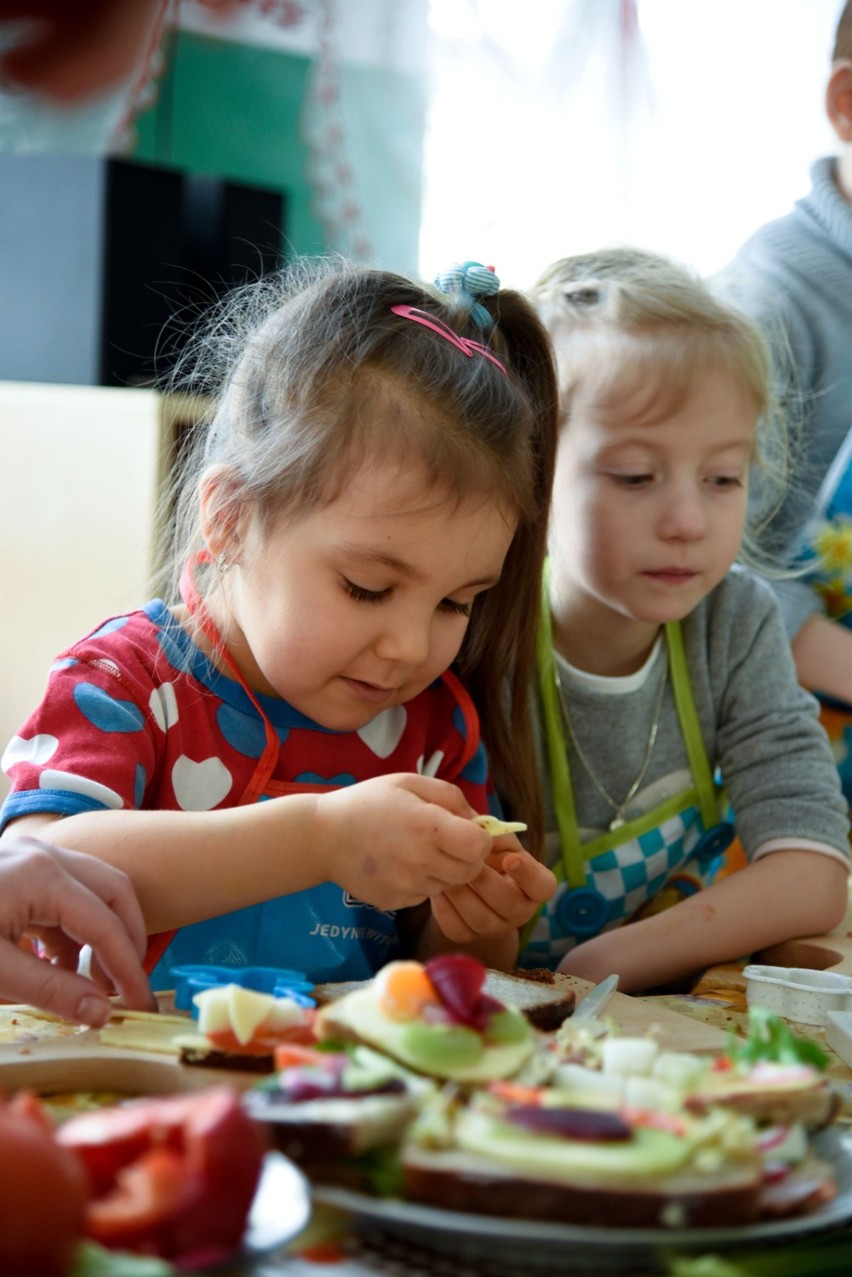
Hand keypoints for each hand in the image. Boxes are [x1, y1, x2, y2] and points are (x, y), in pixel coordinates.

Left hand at [0, 834, 155, 1024]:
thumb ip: (50, 991)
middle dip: (128, 939)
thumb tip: (102, 1014)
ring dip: (103, 931)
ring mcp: (31, 855)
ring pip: (92, 886)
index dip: (128, 969)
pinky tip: (60, 963)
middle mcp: (45, 855)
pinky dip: (73, 926)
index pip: (104, 925)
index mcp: (41, 877)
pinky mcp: (18, 866)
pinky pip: (64, 891)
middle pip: (113, 890)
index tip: (142, 1007)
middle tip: (129, 985)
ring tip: (97, 981)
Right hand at [312, 774, 493, 910]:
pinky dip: (423, 881)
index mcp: (427, 827)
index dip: (480, 838)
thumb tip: (480, 821)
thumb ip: (451, 798)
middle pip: (470, 870)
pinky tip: (401, 863)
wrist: (322, 836)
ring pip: (449, 884)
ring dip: (445, 869)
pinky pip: (425, 895)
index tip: (467, 830)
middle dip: (468, 856)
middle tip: (447, 840)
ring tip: (418, 849)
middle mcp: (420, 861)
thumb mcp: (410, 783)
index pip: (480, 847)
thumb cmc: (368, 802)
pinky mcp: (395, 902)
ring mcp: (406, 886)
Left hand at [430, 840, 557, 944]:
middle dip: (485, 881)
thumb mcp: (498, 842)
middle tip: (466, 862)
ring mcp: (496, 928)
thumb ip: (493, 833)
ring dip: (460, 892)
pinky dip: (444, 907)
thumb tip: (476, 825)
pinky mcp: (469, 936)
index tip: (511, 859)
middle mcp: (521, 912)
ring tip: (445, 871)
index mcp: (535, 886)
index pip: (543, 886)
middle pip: (508, 903)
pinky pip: (456, 928)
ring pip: (480, 919)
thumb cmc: (492, 857)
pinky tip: (439, 889)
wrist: (472, 883)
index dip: (528, 875)